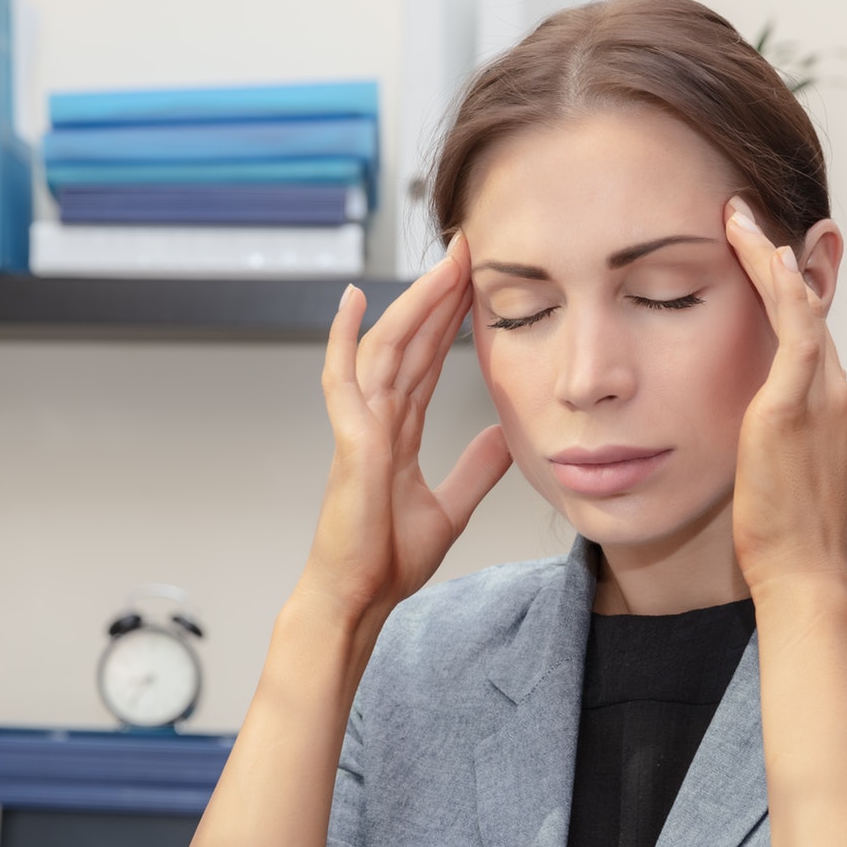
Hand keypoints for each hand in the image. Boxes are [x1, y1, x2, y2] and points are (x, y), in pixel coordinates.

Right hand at [297, 232, 511, 632]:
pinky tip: (353, 299)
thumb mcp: (450, 506)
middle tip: (468, 249)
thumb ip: (474, 468)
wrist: (360, 596)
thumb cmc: (386, 560)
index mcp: (398, 432)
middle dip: (439, 295)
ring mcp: (359, 425)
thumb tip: (504, 437)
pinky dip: (342, 335)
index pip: (428, 360)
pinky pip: (342, 377)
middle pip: (410, 341)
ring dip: (414, 304)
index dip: (449, 320)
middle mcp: (377, 419)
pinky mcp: (350, 439)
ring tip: (444, 265)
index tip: (474, 282)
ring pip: (387, 346)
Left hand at [723, 198, 846, 599]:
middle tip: (744, 215)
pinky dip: (781, 287)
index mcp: (826, 408)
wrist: (803, 572)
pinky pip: (795, 329)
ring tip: (739, 217)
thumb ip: (764, 442)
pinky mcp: (794, 405)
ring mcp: (820, 395)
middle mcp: (832, 392)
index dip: (784, 289)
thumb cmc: (783, 536)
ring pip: (801, 305)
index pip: (806, 332)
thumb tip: (740, 434)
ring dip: (770, 257)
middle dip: (778, 258)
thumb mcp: (773, 474)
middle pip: (808, 307)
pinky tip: (763, 255)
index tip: (757, 255)